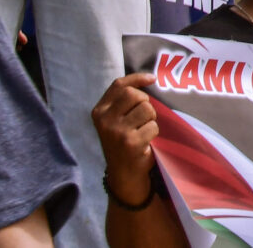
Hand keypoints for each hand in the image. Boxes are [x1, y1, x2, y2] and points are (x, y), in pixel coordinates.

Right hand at [91, 73, 161, 202]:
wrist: (123, 173)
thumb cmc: (123, 141)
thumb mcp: (116, 119)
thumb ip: (124, 101)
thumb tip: (150, 78)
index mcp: (99, 112)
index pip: (119, 85)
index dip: (137, 78)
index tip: (152, 79)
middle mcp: (104, 120)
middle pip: (135, 95)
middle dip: (146, 103)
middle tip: (143, 118)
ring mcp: (116, 131)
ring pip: (146, 109)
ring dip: (151, 119)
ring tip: (143, 130)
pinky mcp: (130, 142)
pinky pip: (153, 126)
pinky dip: (153, 132)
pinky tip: (144, 142)